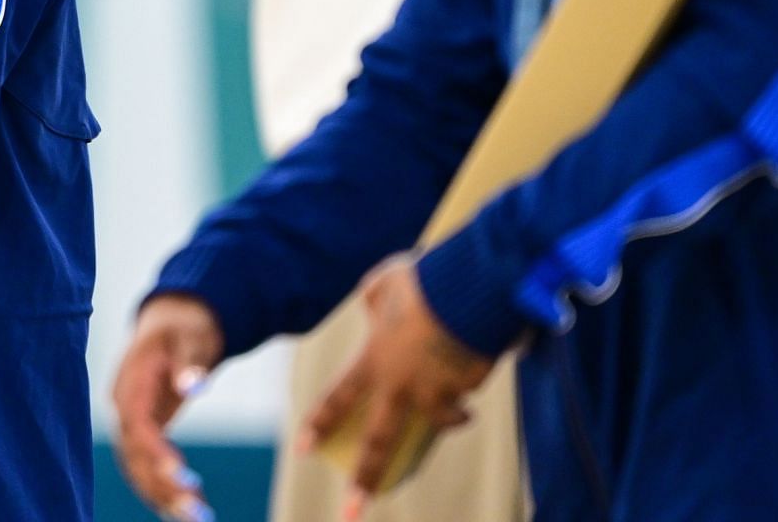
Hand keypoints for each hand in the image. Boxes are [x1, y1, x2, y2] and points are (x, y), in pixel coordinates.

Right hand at [111, 294, 224, 521]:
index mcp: (131, 382)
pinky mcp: (142, 432)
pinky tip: (187, 508)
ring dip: (162, 495)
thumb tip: (192, 386)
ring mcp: (130, 421)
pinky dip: (163, 488)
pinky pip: (146, 465)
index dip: (153, 451)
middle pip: (133, 454)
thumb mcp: (189, 340)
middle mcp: (124, 406)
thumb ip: (188, 363)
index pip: (136, 423)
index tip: (180, 473)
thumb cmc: (182, 330)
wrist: (170, 323)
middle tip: (195, 511)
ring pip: (137, 467)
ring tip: (197, 517)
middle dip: (160, 485)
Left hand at [299, 255, 492, 518]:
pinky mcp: (469, 387)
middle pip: (379, 442)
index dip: (318, 426)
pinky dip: (468, 388)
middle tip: (350, 512)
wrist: (472, 284)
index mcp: (374, 360)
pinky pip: (465, 395)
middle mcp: (402, 385)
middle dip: (364, 481)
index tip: (301, 452)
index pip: (338, 399)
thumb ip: (371, 303)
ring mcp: (438, 391)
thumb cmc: (421, 279)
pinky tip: (475, 374)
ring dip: (448, 418)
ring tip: (460, 414)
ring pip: (438, 421)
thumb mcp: (381, 285)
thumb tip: (372, 311)